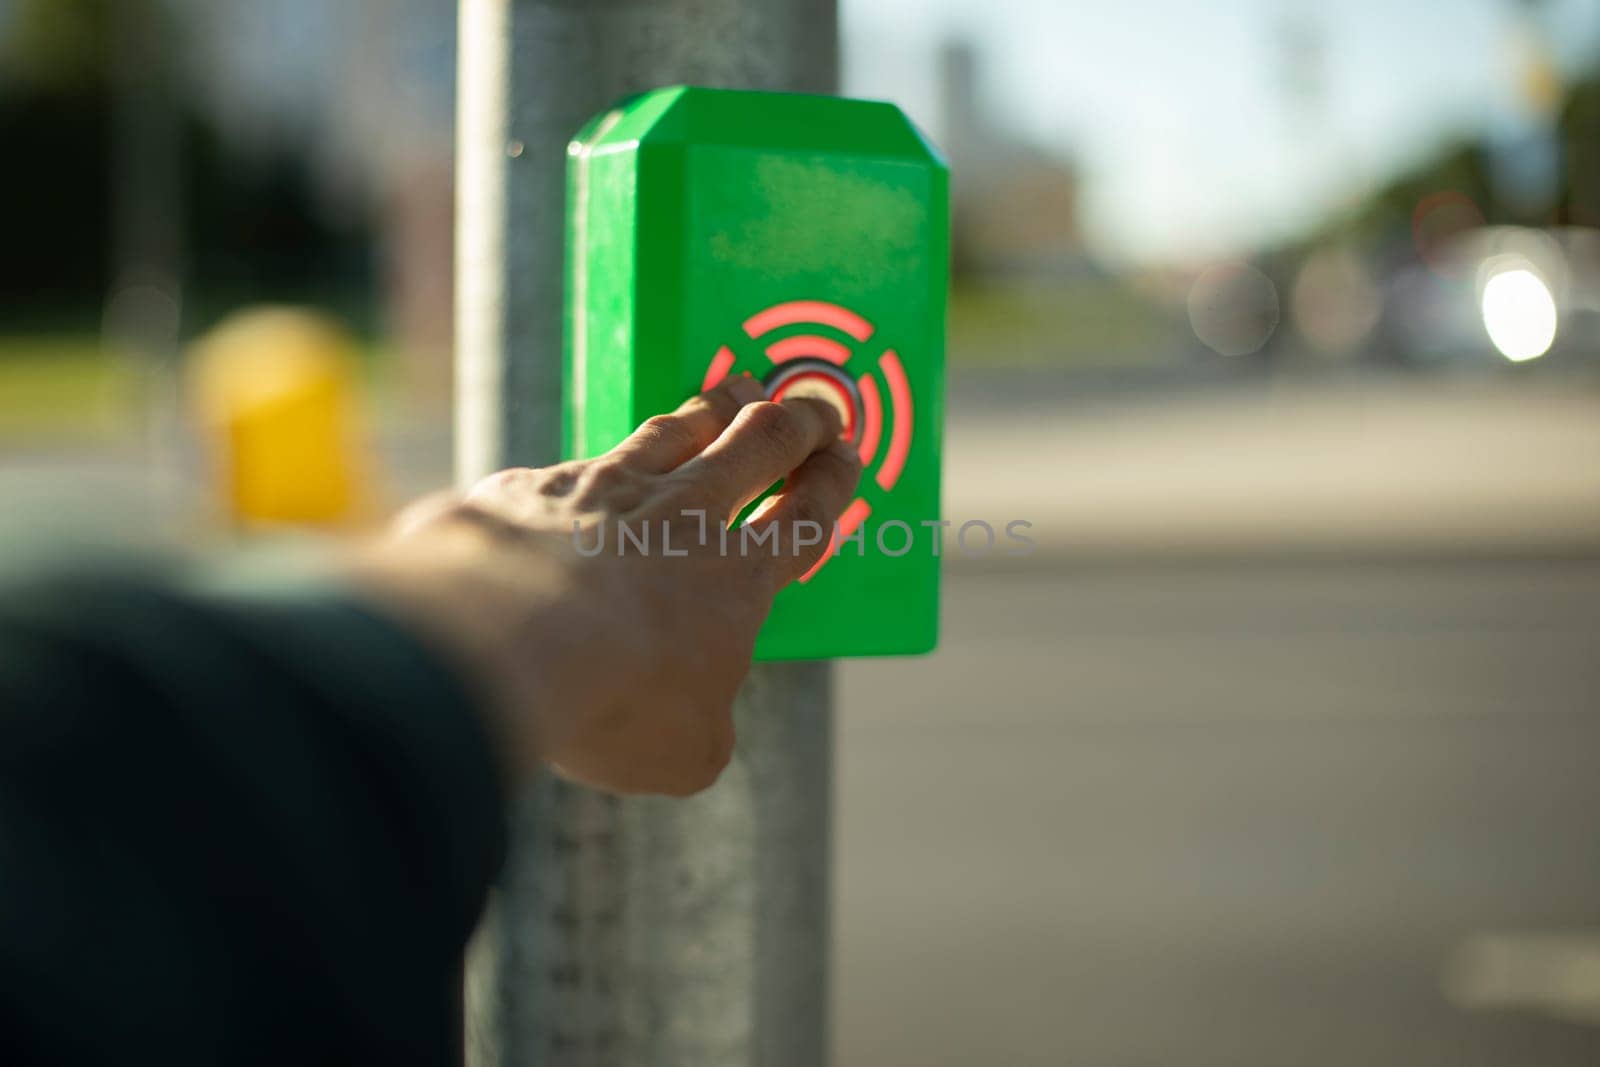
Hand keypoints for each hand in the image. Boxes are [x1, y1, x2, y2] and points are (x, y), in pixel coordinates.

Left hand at [356, 375, 861, 795]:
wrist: (504, 637)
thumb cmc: (614, 700)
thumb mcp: (687, 749)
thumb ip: (705, 727)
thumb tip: (698, 724)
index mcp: (738, 579)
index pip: (805, 517)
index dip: (831, 484)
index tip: (844, 458)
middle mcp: (683, 517)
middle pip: (760, 444)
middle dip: (799, 422)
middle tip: (816, 407)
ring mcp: (609, 488)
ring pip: (679, 429)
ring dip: (718, 407)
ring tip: (737, 391)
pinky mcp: (537, 485)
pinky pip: (580, 462)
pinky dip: (600, 464)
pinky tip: (591, 466)